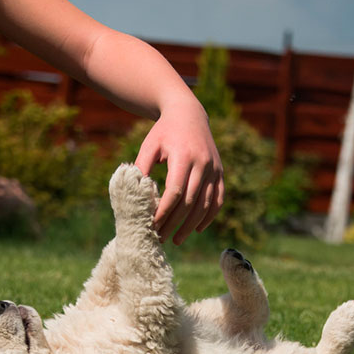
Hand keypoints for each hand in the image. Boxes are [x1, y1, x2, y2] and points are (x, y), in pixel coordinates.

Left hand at [135, 98, 223, 244]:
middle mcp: (203, 164)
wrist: (188, 114)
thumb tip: (134, 195)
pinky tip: (198, 228)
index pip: (175, 191)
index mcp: (184, 156)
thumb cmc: (163, 132)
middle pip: (189, 201)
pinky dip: (209, 215)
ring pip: (205, 204)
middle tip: (160, 238)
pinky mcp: (220, 172)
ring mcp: (214, 169)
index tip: (151, 225)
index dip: (164, 211)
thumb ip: (141, 168)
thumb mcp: (149, 146)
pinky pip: (218, 199)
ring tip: (176, 239)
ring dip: (191, 225)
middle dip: (174, 223)